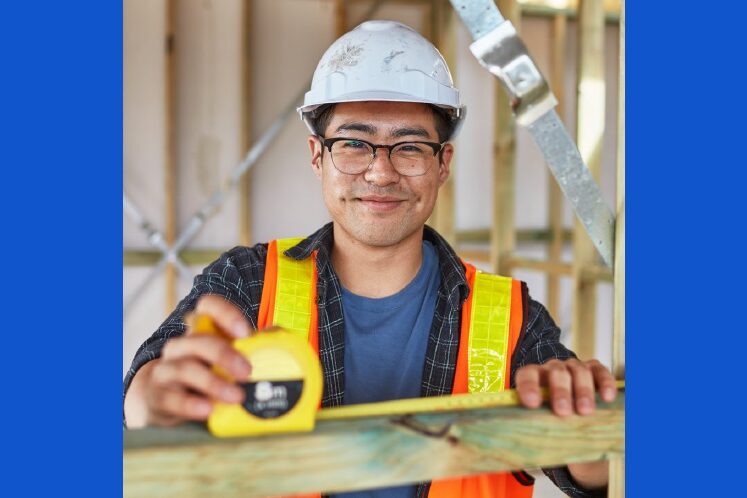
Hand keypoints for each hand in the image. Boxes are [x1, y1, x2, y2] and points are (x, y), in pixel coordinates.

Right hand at [124, 295, 253, 427]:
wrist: (163, 402)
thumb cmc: (205, 375)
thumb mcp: (228, 360)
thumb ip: (253, 347)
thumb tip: (279, 335)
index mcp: (201, 331)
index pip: (208, 306)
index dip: (225, 313)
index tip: (245, 332)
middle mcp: (181, 346)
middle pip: (198, 340)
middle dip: (224, 354)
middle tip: (247, 371)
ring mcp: (166, 370)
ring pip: (184, 369)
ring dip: (212, 383)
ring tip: (236, 397)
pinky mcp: (157, 397)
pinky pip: (170, 398)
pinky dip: (190, 404)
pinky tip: (207, 410)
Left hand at [514, 358, 617, 489]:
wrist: (575, 417)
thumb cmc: (553, 420)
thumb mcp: (543, 423)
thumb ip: (535, 427)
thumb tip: (523, 447)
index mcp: (534, 378)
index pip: (527, 374)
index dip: (528, 386)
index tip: (532, 404)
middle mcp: (554, 368)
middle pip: (556, 371)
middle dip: (560, 391)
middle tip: (563, 412)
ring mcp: (575, 367)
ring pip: (579, 370)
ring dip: (582, 390)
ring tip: (585, 411)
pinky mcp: (596, 370)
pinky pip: (600, 371)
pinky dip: (604, 383)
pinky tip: (606, 397)